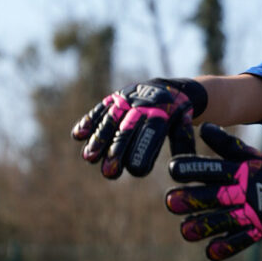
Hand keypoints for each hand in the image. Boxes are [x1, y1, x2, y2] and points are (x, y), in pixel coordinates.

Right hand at [72, 78, 206, 178]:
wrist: (169, 87)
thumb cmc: (177, 115)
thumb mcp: (184, 125)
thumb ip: (182, 142)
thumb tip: (180, 168)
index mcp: (163, 112)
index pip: (152, 133)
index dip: (143, 151)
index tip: (137, 171)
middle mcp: (142, 104)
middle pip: (128, 129)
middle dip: (117, 150)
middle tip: (109, 173)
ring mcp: (126, 100)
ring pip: (110, 119)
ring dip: (98, 138)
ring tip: (88, 158)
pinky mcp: (113, 98)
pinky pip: (99, 109)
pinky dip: (88, 121)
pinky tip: (77, 135)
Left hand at [166, 123, 261, 260]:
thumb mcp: (248, 155)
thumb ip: (225, 144)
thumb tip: (203, 126)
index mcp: (240, 172)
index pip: (214, 169)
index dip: (194, 169)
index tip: (173, 168)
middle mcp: (244, 192)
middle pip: (215, 196)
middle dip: (192, 200)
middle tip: (170, 201)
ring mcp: (253, 212)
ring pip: (225, 221)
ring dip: (204, 226)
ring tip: (185, 230)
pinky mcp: (259, 230)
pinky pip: (242, 241)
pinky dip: (227, 247)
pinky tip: (210, 251)